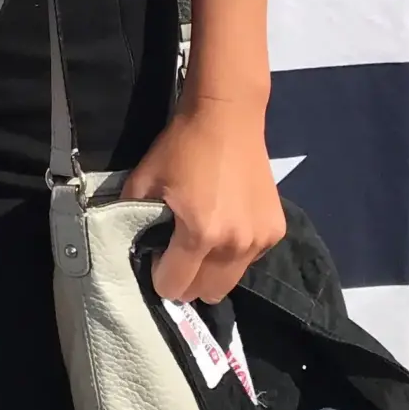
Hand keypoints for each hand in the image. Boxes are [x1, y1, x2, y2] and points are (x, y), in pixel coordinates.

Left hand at [121, 98, 285, 303]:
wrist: (227, 116)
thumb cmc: (183, 145)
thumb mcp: (144, 178)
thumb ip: (132, 216)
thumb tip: (132, 245)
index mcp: (201, 233)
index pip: (176, 286)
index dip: (160, 276)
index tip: (156, 257)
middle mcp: (235, 245)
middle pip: (207, 293)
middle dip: (187, 280)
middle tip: (177, 253)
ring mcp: (260, 240)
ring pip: (231, 281)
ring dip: (212, 270)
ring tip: (202, 239)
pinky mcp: (276, 231)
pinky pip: (250, 260)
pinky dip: (235, 253)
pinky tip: (227, 224)